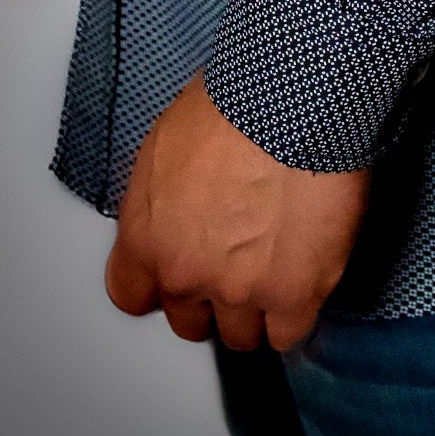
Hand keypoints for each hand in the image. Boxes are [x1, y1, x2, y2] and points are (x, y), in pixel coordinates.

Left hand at [106, 74, 369, 351]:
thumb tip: (180, 201)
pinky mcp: (295, 294)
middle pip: (189, 321)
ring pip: (241, 334)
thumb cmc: (233, 101)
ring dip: (255, 308)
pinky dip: (295, 314)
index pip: (131, 294)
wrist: (290, 101)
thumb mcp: (167, 139)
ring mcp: (241, 290)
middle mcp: (186, 273)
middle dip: (210, 296)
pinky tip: (303, 283)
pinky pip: (290, 333)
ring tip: (276, 269)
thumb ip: (162, 194)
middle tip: (235, 261)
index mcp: (146, 236)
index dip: (159, 283)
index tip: (179, 269)